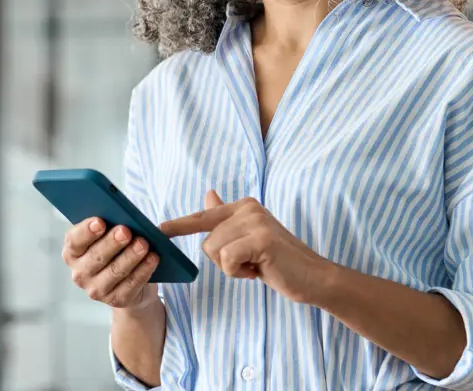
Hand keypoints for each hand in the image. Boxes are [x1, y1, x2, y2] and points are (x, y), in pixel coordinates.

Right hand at [61, 217, 159, 310]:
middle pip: (96, 257)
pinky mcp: (115, 300)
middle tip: (125, 231)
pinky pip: (131, 284)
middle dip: (112, 243)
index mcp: (73, 252)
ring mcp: (96, 289)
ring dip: (130, 256)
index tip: (100, 221)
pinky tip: (152, 258)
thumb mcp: (109, 236)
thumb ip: (114, 225)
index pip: (75, 241)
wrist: (128, 283)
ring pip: (114, 271)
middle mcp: (79, 273)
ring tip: (143, 244)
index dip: (86, 231)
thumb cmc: (115, 251)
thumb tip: (134, 219)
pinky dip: (143, 270)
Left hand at [160, 191, 332, 304]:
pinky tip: (259, 270)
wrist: (314, 278)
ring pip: (214, 251)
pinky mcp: (260, 239)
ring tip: (257, 265)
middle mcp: (248, 208)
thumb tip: (208, 194)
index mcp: (244, 206)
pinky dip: (238, 272)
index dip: (179, 225)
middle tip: (251, 263)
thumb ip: (227, 218)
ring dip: (232, 267)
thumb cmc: (279, 261)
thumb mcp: (250, 238)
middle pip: (206, 241)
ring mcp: (255, 221)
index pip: (204, 216)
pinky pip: (226, 260)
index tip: (158, 229)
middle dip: (224, 260)